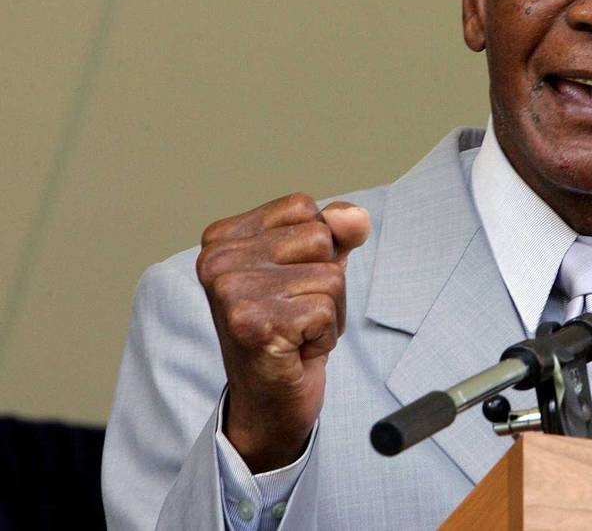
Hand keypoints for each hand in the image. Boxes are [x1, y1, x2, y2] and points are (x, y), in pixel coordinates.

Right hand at [196, 193, 370, 471]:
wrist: (268, 402)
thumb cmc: (289, 330)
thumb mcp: (314, 267)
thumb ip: (336, 232)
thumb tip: (355, 217)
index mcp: (222, 237)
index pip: (303, 207)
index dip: (316, 249)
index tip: (289, 284)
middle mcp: (217, 261)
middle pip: (320, 239)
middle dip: (325, 282)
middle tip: (295, 314)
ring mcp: (231, 292)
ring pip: (330, 276)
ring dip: (328, 312)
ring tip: (296, 332)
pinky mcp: (254, 324)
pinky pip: (327, 311)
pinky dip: (325, 337)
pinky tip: (296, 350)